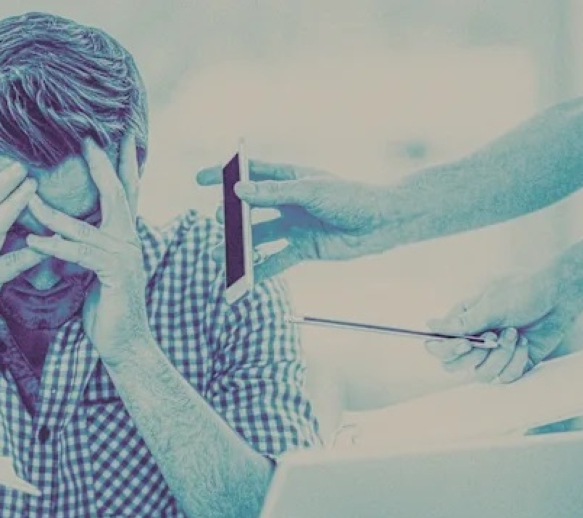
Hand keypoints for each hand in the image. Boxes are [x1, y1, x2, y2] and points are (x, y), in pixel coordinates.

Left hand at [25, 136, 150, 367]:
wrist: (125, 346)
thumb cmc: (107, 309)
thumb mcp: (96, 270)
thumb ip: (87, 246)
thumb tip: (67, 229)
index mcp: (125, 236)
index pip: (124, 191)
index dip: (120, 162)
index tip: (115, 134)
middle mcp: (130, 240)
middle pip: (116, 193)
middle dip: (101, 163)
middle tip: (86, 137)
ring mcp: (125, 256)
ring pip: (85, 225)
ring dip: (53, 211)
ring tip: (28, 195)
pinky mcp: (114, 275)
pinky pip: (79, 254)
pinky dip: (55, 246)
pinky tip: (32, 241)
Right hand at [195, 161, 401, 277]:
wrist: (382, 224)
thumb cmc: (351, 198)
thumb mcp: (310, 191)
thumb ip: (273, 192)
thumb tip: (237, 191)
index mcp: (289, 177)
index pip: (250, 173)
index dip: (224, 174)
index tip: (200, 179)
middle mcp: (287, 201)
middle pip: (250, 208)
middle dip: (230, 216)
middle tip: (217, 221)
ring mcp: (293, 225)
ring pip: (258, 237)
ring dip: (239, 247)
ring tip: (219, 256)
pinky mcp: (302, 248)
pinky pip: (275, 260)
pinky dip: (260, 270)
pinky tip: (244, 280)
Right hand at [423, 270, 578, 383]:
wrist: (559, 296)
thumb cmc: (523, 291)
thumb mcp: (491, 304)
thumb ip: (462, 322)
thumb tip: (430, 325)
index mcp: (462, 324)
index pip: (438, 348)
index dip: (447, 351)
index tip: (467, 343)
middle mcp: (474, 341)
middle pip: (454, 367)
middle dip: (477, 355)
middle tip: (494, 337)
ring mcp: (493, 355)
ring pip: (482, 375)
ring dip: (501, 356)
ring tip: (515, 334)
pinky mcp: (513, 364)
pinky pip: (506, 377)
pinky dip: (517, 361)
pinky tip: (525, 343)